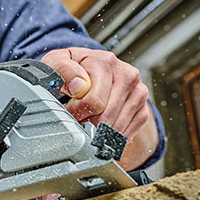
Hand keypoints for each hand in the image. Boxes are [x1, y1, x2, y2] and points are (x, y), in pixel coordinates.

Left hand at [41, 47, 158, 169]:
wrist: (86, 73)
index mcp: (105, 62)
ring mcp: (138, 92)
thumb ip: (63, 70)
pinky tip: (99, 128)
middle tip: (75, 118)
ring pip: (116, 128)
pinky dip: (110, 138)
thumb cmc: (70, 70)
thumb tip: (79, 86)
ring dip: (97, 131)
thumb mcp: (56, 62)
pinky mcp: (143, 109)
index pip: (94, 101)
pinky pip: (127, 134)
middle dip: (86, 123)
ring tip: (85, 120)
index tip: (67, 111)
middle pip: (106, 117)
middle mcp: (126, 74)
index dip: (75, 112)